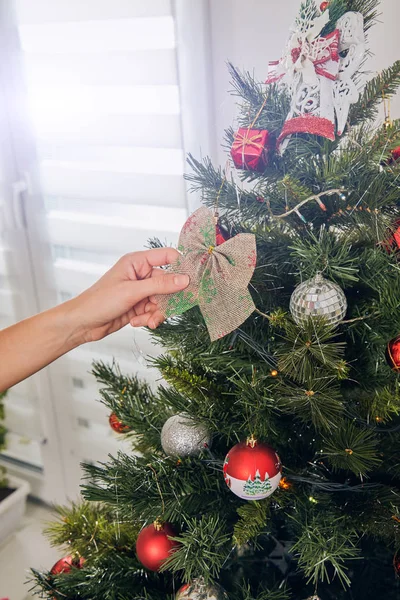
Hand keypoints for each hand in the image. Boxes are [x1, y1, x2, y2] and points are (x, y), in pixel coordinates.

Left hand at [68, 248, 188, 342]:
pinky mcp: (139, 305)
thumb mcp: (132, 292)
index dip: (182, 266)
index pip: (168, 256)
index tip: (192, 280)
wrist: (83, 323)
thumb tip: (185, 280)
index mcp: (137, 262)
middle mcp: (141, 274)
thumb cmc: (100, 301)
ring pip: (163, 300)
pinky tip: (137, 322)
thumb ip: (160, 285)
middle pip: (169, 283)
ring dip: (157, 312)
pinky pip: (155, 311)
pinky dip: (149, 318)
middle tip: (166, 310)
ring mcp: (140, 290)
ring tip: (146, 320)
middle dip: (167, 300)